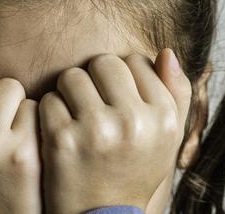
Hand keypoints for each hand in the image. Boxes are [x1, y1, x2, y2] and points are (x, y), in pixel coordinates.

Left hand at [38, 48, 191, 212]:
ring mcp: (97, 130)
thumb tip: (166, 52)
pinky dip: (49, 114)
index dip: (122, 79)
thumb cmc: (134, 172)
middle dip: (94, 80)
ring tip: (76, 119)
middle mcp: (134, 121)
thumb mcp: (167, 139)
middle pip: (103, 62)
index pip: (136, 61)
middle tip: (93, 107)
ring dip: (69, 94)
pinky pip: (49, 100)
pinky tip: (60, 134)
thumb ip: (175, 94)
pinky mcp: (62, 140)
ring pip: (72, 76)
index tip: (117, 102)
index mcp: (164, 117)